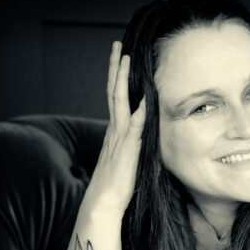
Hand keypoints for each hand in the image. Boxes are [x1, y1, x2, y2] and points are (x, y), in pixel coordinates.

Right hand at [79, 42, 147, 218]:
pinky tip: (147, 96)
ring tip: (126, 57)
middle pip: (113, 91)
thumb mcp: (126, 160)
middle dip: (116, 67)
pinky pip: (135, 126)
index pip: (115, 98)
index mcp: (115, 132)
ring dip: (123, 78)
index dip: (117, 77)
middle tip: (117, 45)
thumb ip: (132, 145)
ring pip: (119, 101)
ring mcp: (119, 138)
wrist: (102, 205)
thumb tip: (143, 137)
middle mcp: (115, 131)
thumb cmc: (115, 186)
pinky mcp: (128, 150)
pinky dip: (141, 110)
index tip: (120, 58)